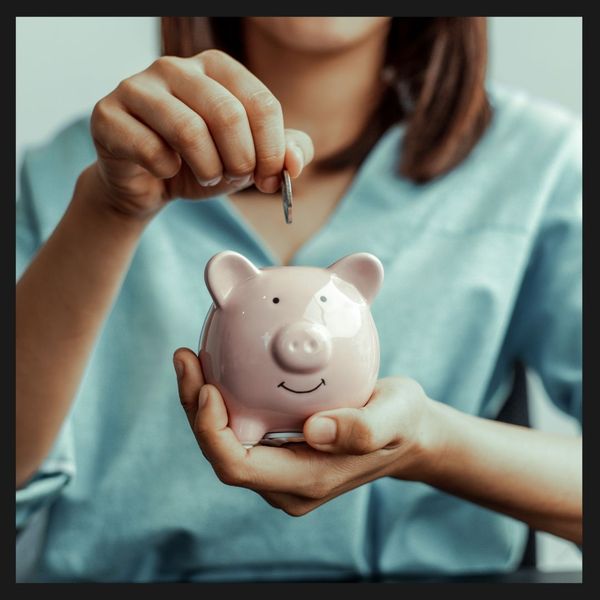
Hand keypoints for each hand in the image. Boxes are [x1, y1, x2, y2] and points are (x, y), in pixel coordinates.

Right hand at [89, 49, 313, 218]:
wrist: (150, 183)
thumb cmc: (202, 163)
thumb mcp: (250, 159)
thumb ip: (281, 154)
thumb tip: (294, 163)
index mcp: (216, 67)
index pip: (262, 103)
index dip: (272, 151)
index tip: (268, 178)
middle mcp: (176, 67)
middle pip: (228, 114)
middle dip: (241, 160)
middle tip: (235, 178)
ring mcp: (137, 86)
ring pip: (189, 130)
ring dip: (208, 169)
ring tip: (206, 176)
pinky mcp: (108, 115)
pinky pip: (151, 150)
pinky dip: (168, 173)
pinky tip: (166, 171)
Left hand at [173, 348, 438, 515]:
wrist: (406, 433)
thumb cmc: (403, 422)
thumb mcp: (397, 416)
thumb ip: (363, 428)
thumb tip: (313, 431)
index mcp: (308, 480)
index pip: (237, 467)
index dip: (211, 432)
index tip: (207, 386)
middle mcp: (286, 484)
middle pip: (221, 453)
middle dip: (194, 409)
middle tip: (186, 357)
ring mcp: (281, 471)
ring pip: (225, 441)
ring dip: (200, 403)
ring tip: (191, 357)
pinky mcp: (280, 453)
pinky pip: (239, 429)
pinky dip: (222, 400)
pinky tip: (218, 366)